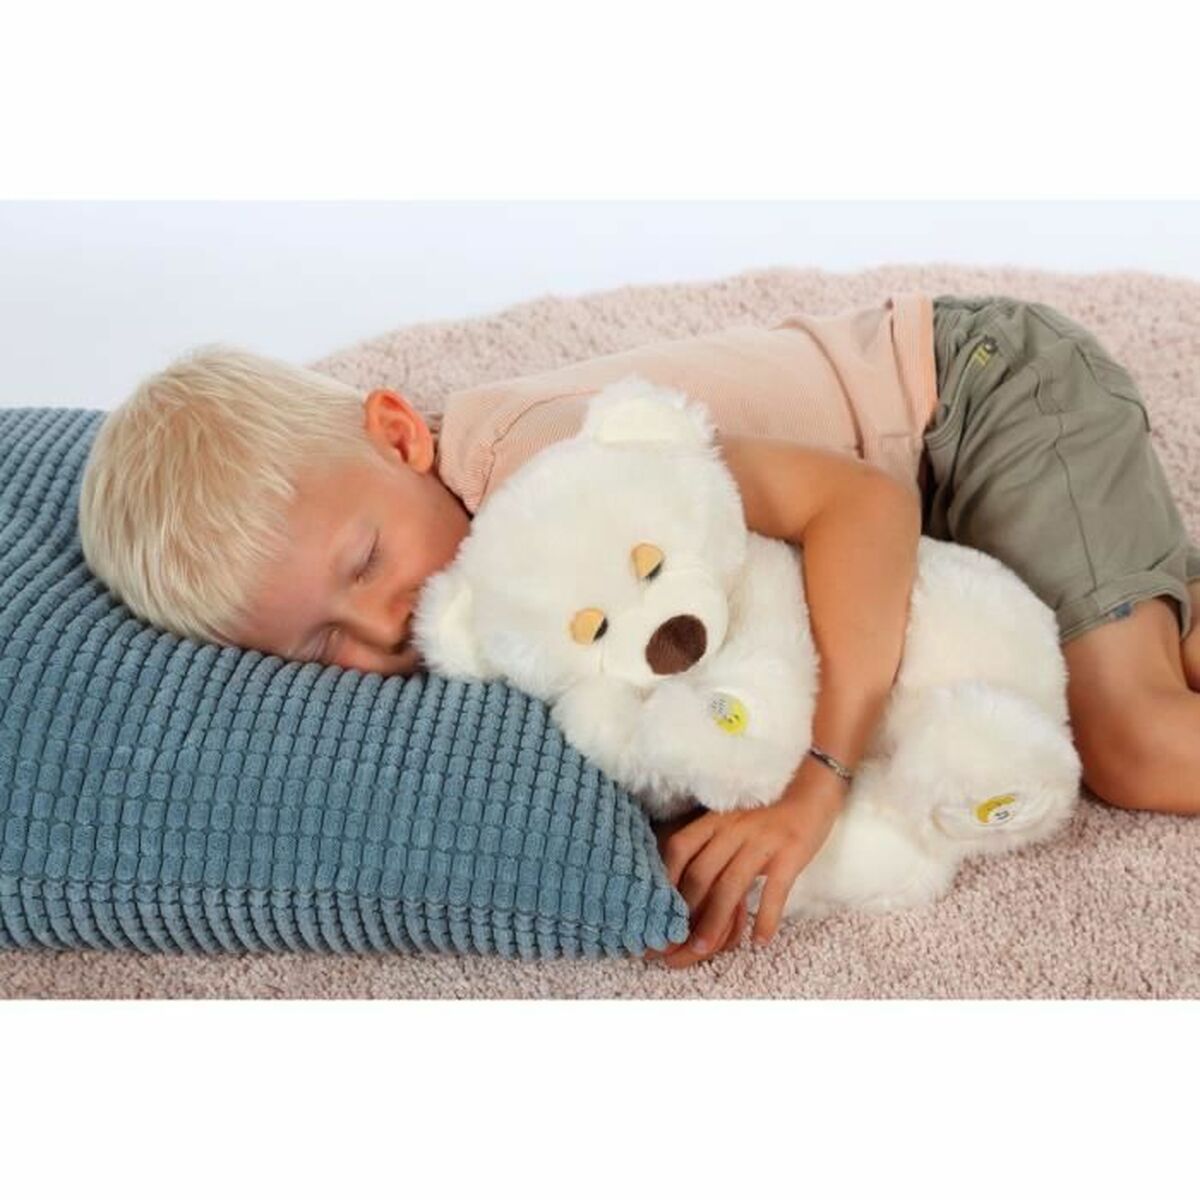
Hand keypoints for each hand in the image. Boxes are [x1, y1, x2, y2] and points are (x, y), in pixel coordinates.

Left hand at [653, 756, 845, 964]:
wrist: (814, 780)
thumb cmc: (769, 805)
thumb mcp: (733, 815)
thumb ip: (714, 840)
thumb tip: (690, 879)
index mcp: (715, 817)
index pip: (679, 848)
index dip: (665, 880)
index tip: (658, 907)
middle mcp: (734, 827)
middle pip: (700, 874)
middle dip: (684, 913)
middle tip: (673, 942)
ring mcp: (762, 839)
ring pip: (730, 887)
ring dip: (715, 924)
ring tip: (704, 950)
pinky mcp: (791, 852)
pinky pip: (774, 890)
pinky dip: (765, 918)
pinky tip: (760, 941)